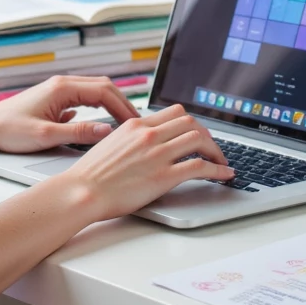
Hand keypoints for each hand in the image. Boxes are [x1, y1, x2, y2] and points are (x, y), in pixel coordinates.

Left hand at [0, 74, 141, 154]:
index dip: (123, 107)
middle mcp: (63, 84)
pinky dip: (99, 107)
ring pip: (95, 91)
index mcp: (62, 88)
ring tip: (125, 123)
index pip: (104, 91)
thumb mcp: (46, 135)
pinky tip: (103, 122)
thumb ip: (77, 133)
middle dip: (122, 104)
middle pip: (104, 87)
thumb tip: (106, 132)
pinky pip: (85, 98)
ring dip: (111, 105)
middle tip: (137, 123)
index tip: (136, 123)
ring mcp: (59, 90)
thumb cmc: (10, 129)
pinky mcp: (56, 99)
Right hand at [64, 103, 233, 218]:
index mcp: (135, 124)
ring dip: (216, 151)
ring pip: (199, 139)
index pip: (175, 113)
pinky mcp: (163, 176)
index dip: (192, 123)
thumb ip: (132, 138)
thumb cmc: (91, 174)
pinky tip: (224, 175)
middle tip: (212, 148)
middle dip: (207, 135)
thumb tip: (146, 142)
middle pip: (191, 122)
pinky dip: (217, 169)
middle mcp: (148, 134)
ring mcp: (157, 154)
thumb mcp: (111, 143)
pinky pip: (200, 166)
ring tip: (221, 162)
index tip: (198, 134)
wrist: (82, 191)